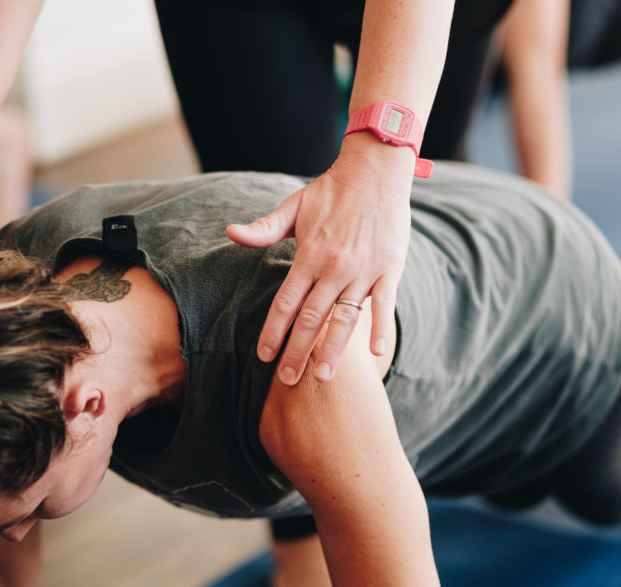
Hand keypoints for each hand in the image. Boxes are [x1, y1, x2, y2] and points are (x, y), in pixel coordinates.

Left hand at [227, 134, 414, 384]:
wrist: (375, 171)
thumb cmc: (331, 191)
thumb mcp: (293, 207)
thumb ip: (264, 229)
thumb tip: (230, 233)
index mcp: (308, 256)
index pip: (285, 303)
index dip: (274, 332)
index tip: (265, 357)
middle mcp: (334, 268)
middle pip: (311, 319)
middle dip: (297, 352)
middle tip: (288, 381)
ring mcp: (363, 271)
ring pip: (345, 319)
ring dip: (333, 351)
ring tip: (323, 378)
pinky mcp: (389, 269)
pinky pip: (384, 304)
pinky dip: (380, 328)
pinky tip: (376, 353)